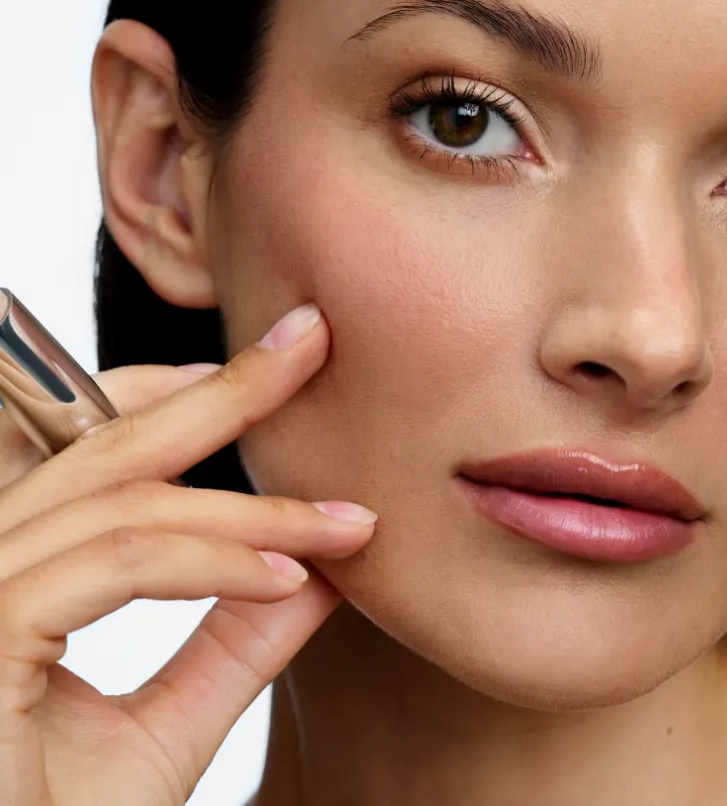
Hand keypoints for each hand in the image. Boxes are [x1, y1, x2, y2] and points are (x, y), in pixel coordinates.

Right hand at [0, 304, 375, 805]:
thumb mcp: (164, 735)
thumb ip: (231, 647)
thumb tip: (323, 574)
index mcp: (14, 575)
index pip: (85, 454)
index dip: (164, 394)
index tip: (264, 374)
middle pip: (108, 450)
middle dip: (223, 392)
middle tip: (311, 340)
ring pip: (125, 507)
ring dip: (248, 510)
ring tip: (344, 525)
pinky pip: (114, 564)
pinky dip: (211, 563)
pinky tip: (289, 575)